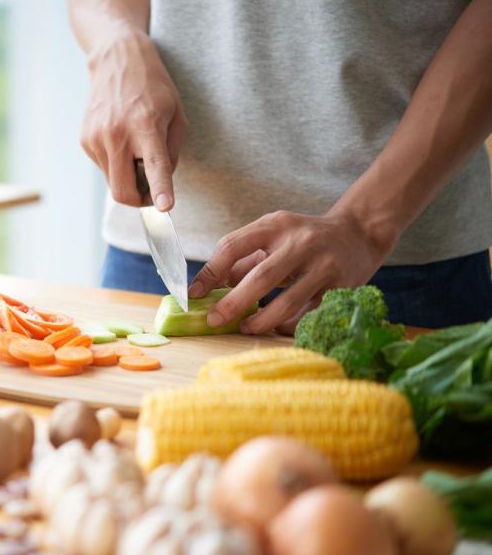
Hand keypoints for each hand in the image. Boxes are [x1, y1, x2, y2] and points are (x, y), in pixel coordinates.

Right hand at [80, 32, 187, 210]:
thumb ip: (172, 152)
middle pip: (123, 191)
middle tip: (151, 192)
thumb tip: (159, 184)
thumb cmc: (153, 87)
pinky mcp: (85, 140)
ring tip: (135, 151)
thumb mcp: (176, 114)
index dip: (160, 189)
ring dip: (127, 178)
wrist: (117, 60)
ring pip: (113, 182)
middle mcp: (117, 133)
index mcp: (145, 124)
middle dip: (139, 200)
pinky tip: (121, 140)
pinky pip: (104, 167)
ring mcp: (96, 137)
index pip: (154, 165)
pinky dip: (116, 163)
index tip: (164, 207)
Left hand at [189, 208, 397, 334]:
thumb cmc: (304, 238)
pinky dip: (289, 325)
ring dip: (262, 320)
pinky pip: (310, 313)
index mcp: (275, 225)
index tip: (195, 293)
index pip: (233, 245)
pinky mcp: (343, 286)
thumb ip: (242, 259)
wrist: (359, 233)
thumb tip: (207, 288)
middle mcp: (300, 241)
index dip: (210, 272)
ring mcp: (324, 264)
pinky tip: (276, 329)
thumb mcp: (273, 235)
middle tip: (214, 320)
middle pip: (261, 276)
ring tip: (246, 328)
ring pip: (288, 300)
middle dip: (233, 303)